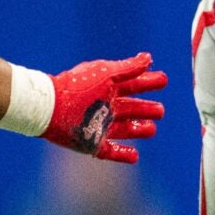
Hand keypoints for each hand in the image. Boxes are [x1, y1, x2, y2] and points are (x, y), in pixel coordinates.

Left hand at [43, 53, 168, 163]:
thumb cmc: (78, 86)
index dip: (148, 83)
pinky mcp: (92, 144)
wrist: (51, 107)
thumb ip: (129, 68)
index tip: (163, 80)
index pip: (132, 85)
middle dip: (146, 109)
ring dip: (139, 129)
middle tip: (160, 110)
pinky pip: (110, 151)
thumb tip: (149, 59)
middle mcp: (104, 107)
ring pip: (124, 129)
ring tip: (152, 128)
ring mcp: (99, 126)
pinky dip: (123, 153)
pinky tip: (136, 155)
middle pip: (130, 108)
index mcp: (107, 88)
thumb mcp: (106, 74)